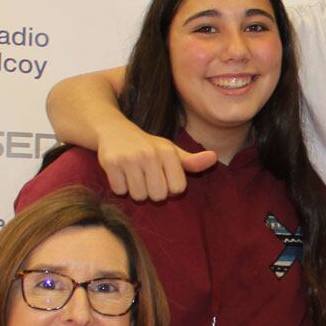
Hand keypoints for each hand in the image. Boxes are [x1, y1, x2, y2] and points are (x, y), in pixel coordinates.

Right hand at [94, 116, 216, 200]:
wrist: (113, 129)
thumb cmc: (147, 146)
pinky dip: (119, 187)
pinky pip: (120, 191)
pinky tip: (120, 173)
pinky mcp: (110, 163)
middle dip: (151, 192)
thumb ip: (192, 162)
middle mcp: (150, 154)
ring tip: (133, 175)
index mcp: (168, 152)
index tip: (161, 176)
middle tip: (145, 177)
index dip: (169, 187)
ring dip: (135, 191)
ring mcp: (129, 158)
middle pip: (158, 196)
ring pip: (138, 196)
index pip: (177, 189)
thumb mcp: (171, 151)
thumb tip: (214, 158)